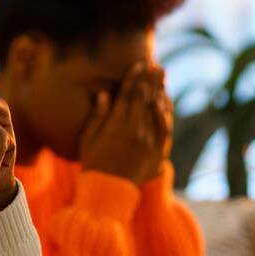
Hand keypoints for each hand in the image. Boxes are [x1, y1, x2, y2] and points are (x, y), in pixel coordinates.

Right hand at [79, 61, 171, 185]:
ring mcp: (147, 142)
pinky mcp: (155, 152)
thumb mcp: (89, 139)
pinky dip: (165, 114)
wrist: (108, 191)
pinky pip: (164, 129)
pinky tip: (164, 102)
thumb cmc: (93, 164)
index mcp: (116, 126)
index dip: (134, 78)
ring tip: (162, 77)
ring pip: (156, 111)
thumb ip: (98, 116)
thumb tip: (105, 94)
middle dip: (150, 79)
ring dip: (159, 91)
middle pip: (144, 99)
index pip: (127, 96)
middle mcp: (135, 131)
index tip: (138, 64)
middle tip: (155, 64)